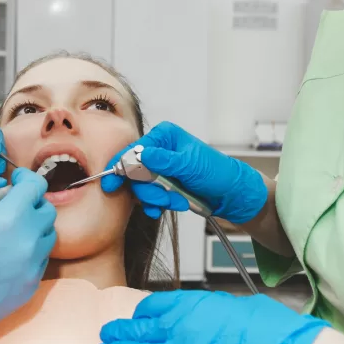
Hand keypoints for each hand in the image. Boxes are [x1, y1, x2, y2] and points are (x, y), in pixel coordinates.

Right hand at [0, 168, 55, 343]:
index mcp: (8, 218)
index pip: (36, 187)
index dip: (26, 179)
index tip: (16, 181)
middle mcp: (27, 241)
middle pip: (47, 211)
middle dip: (31, 204)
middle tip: (12, 207)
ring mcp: (32, 266)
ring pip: (47, 236)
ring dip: (33, 229)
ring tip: (9, 233)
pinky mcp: (31, 286)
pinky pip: (40, 260)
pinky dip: (30, 252)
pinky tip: (6, 256)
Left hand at [99, 291, 329, 343]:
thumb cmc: (276, 333)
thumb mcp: (242, 308)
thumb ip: (216, 313)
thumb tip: (207, 318)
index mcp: (196, 306)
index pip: (157, 306)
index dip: (143, 312)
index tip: (137, 316)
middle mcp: (184, 332)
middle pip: (144, 333)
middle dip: (123, 334)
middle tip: (108, 334)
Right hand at [101, 121, 267, 222]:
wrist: (232, 194)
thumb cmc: (217, 173)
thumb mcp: (190, 165)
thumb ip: (162, 161)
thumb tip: (139, 155)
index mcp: (164, 136)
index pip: (134, 150)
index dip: (121, 167)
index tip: (111, 184)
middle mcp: (159, 150)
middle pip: (134, 171)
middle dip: (148, 189)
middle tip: (164, 198)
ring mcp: (161, 168)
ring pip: (141, 186)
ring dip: (157, 198)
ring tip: (177, 201)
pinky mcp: (164, 185)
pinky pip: (149, 196)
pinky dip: (156, 204)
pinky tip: (167, 207)